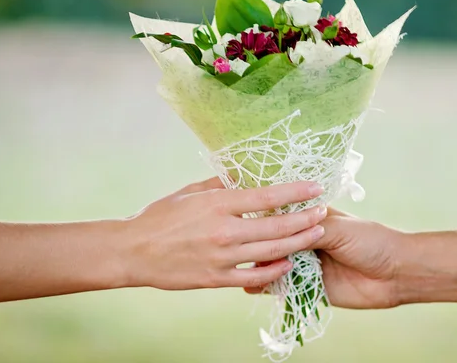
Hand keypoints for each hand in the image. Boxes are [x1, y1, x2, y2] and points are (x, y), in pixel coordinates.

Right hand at [118, 177, 326, 290]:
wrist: (132, 251)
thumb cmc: (159, 217)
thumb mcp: (189, 192)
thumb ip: (220, 184)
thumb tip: (246, 177)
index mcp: (218, 204)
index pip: (267, 196)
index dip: (296, 192)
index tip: (316, 186)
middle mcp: (224, 231)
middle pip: (277, 226)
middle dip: (305, 219)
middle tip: (324, 212)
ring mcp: (221, 257)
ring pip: (271, 252)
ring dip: (298, 242)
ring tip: (316, 234)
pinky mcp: (216, 279)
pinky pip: (253, 276)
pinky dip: (274, 270)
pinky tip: (289, 262)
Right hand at [244, 208, 404, 308]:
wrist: (395, 274)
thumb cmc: (371, 241)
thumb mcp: (337, 229)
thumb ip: (306, 231)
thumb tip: (274, 236)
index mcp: (310, 217)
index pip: (280, 214)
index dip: (262, 217)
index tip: (241, 218)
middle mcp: (303, 238)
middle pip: (272, 240)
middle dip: (257, 245)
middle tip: (239, 248)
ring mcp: (304, 262)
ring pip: (273, 263)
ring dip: (259, 266)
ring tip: (241, 269)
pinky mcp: (307, 285)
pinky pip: (281, 286)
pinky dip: (266, 286)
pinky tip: (253, 286)